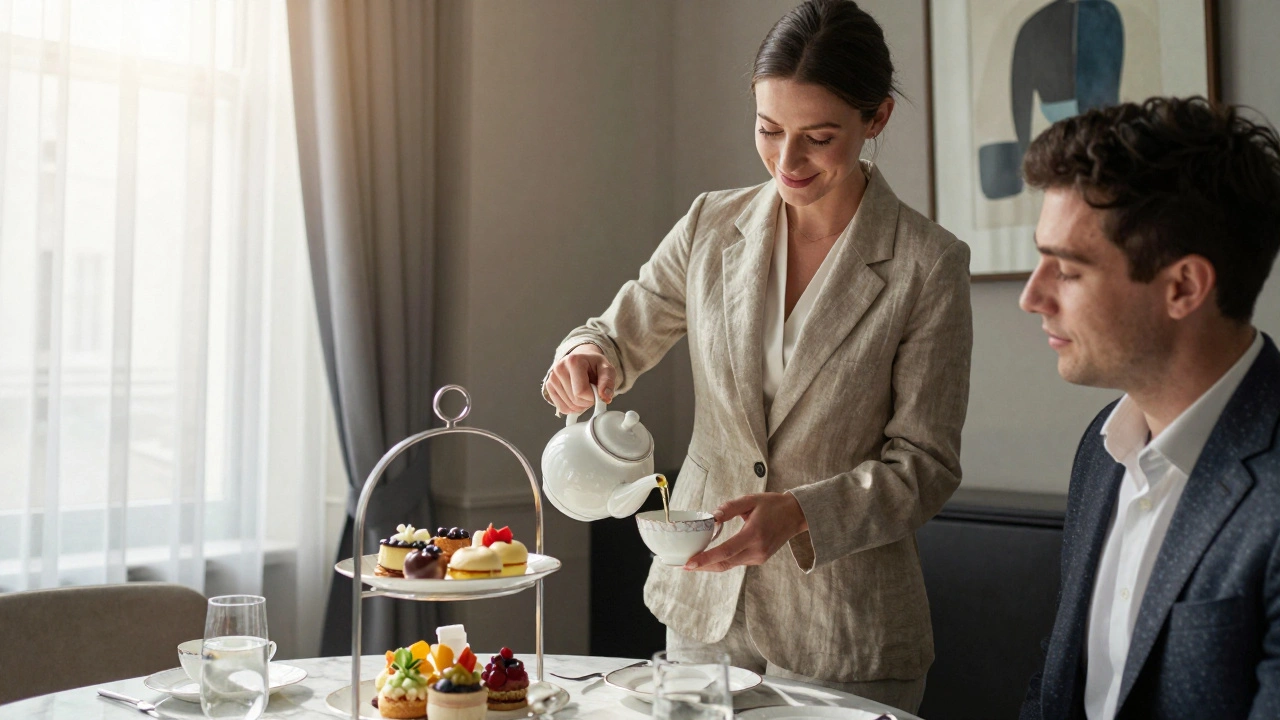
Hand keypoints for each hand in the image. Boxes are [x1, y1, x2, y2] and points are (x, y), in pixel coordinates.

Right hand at [544, 343, 616, 413]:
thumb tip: (605, 397)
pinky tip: (576, 398)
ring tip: (583, 392)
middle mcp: (559, 368)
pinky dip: (572, 407)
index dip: (592, 397)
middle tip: (591, 391)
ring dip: (580, 405)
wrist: (582, 360)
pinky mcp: (549, 387)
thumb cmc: (593, 365)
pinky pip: (561, 408)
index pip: (581, 392)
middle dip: (587, 401)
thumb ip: (608, 382)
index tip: (597, 391)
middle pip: (575, 400)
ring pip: (569, 406)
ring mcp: (552, 378)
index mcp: (573, 361)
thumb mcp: (606, 369)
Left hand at [684, 492, 808, 571]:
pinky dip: (721, 561)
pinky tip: (710, 557)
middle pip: (724, 563)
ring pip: (729, 565)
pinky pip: (736, 562)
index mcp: (754, 534)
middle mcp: (756, 550)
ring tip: (692, 562)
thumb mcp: (751, 500)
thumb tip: (711, 517)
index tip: (689, 563)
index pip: (725, 551)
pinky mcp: (759, 559)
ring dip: (710, 564)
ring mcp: (759, 557)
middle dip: (702, 566)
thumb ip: (729, 508)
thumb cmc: (772, 505)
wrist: (795, 515)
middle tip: (682, 566)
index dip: (705, 559)